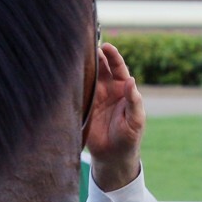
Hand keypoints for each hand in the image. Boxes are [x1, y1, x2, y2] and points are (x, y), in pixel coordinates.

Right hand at [85, 42, 144, 191]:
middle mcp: (107, 89)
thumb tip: (131, 80)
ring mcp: (94, 96)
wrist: (113, 156)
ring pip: (87, 76)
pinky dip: (72, 82)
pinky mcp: (83, 105)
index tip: (106, 47)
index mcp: (123, 89)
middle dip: (95, 54)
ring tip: (74, 54)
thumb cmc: (129, 137)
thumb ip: (134, 101)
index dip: (112, 56)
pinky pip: (77, 90)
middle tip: (86, 44)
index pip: (118, 67)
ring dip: (82, 65)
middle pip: (101, 67)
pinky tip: (65, 73)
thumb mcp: (136, 120)